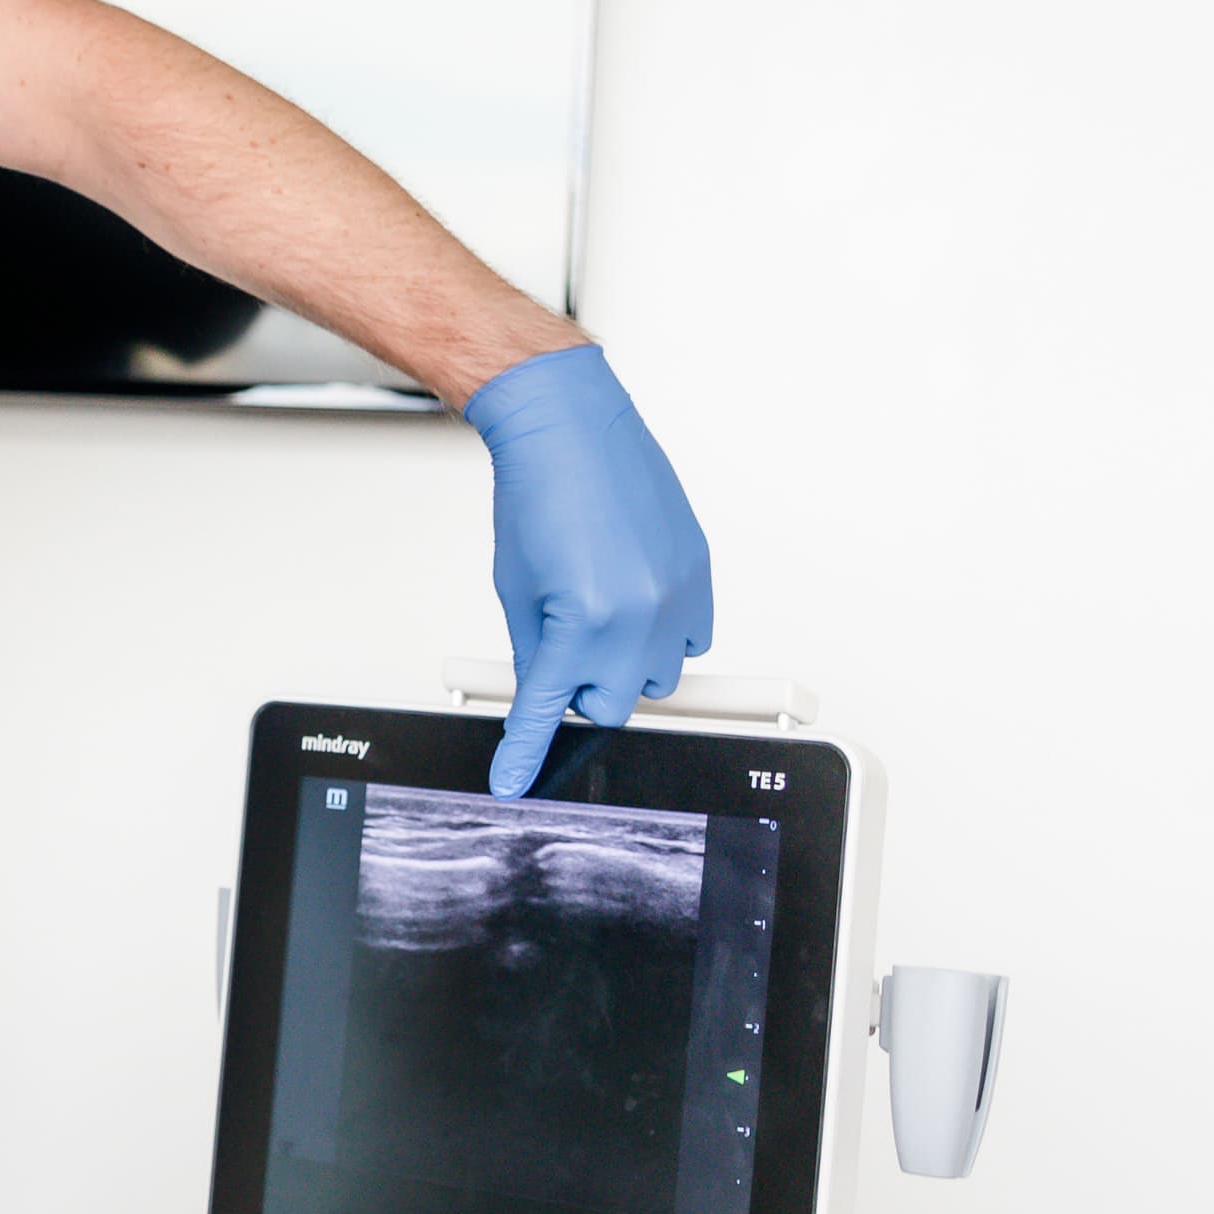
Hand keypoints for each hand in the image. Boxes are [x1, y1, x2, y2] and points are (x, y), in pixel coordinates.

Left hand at [466, 343, 713, 794]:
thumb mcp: (516, 588)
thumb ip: (532, 652)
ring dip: (624, 664)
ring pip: (656, 678)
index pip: (550, 710)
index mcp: (581, 621)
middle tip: (561, 647)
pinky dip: (661, 636)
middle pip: (612, 705)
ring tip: (597, 612)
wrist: (571, 432)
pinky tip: (634, 601)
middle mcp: (638, 616)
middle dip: (582, 689)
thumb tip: (543, 695)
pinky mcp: (700, 576)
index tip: (512, 782)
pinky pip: (690, 640)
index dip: (526, 753)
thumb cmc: (537, 498)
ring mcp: (676, 597)